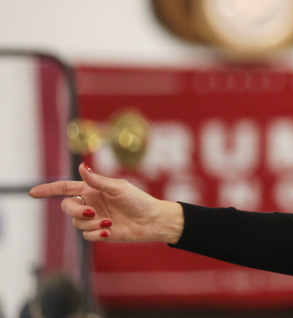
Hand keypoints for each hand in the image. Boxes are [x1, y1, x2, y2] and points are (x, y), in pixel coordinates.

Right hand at [29, 163, 183, 243]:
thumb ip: (98, 181)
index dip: (48, 190)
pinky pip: (86, 235)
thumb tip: (81, 167)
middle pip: (67, 207)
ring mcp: (94, 218)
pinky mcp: (99, 232)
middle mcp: (90, 203)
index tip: (32, 192)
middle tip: (91, 212)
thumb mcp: (119, 188)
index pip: (65, 188)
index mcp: (93, 189)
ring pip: (76, 223)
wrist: (152, 220)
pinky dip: (95, 232)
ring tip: (108, 221)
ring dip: (90, 223)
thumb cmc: (139, 200)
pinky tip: (109, 229)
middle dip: (75, 211)